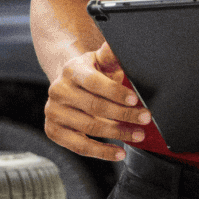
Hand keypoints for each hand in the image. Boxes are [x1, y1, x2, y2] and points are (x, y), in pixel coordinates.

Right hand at [43, 40, 151, 161]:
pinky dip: (102, 152)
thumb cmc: (91, 73)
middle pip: (95, 107)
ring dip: (118, 134)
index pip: (94, 82)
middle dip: (124, 115)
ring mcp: (53, 112)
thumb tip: (117, 45)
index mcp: (71, 70)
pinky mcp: (53, 131)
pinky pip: (80, 146)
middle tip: (145, 119)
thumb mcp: (100, 61)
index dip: (115, 92)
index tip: (135, 100)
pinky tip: (119, 152)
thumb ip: (111, 55)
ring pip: (89, 128)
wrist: (69, 85)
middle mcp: (58, 91)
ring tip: (138, 135)